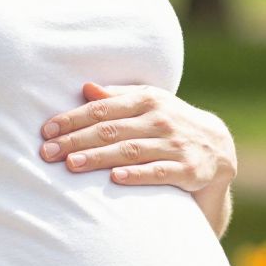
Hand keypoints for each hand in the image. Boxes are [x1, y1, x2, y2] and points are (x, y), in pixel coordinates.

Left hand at [39, 80, 235, 194]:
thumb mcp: (150, 104)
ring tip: (71, 165)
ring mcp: (175, 144)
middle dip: (76, 141)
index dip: (73, 119)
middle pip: (111, 130)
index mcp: (148, 99)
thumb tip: (85, 87)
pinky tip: (115, 178)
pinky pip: (158, 172)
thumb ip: (118, 97)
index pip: (103, 108)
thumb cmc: (172, 123)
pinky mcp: (188, 170)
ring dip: (99, 158)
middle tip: (48, 152)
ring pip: (130, 151)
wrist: (219, 148)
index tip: (46, 130)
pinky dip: (137, 175)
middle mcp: (161, 119)